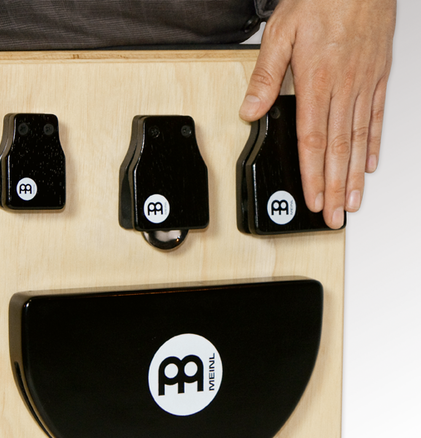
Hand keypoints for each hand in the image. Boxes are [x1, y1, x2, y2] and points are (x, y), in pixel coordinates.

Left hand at [239, 0, 395, 228]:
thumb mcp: (280, 32)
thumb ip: (265, 77)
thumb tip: (249, 111)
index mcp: (317, 81)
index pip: (312, 141)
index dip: (313, 175)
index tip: (314, 199)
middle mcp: (343, 87)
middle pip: (338, 149)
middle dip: (336, 187)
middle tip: (335, 215)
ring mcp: (364, 82)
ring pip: (359, 138)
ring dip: (355, 174)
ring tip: (353, 200)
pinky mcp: (377, 74)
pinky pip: (376, 116)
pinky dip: (373, 143)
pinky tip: (369, 164)